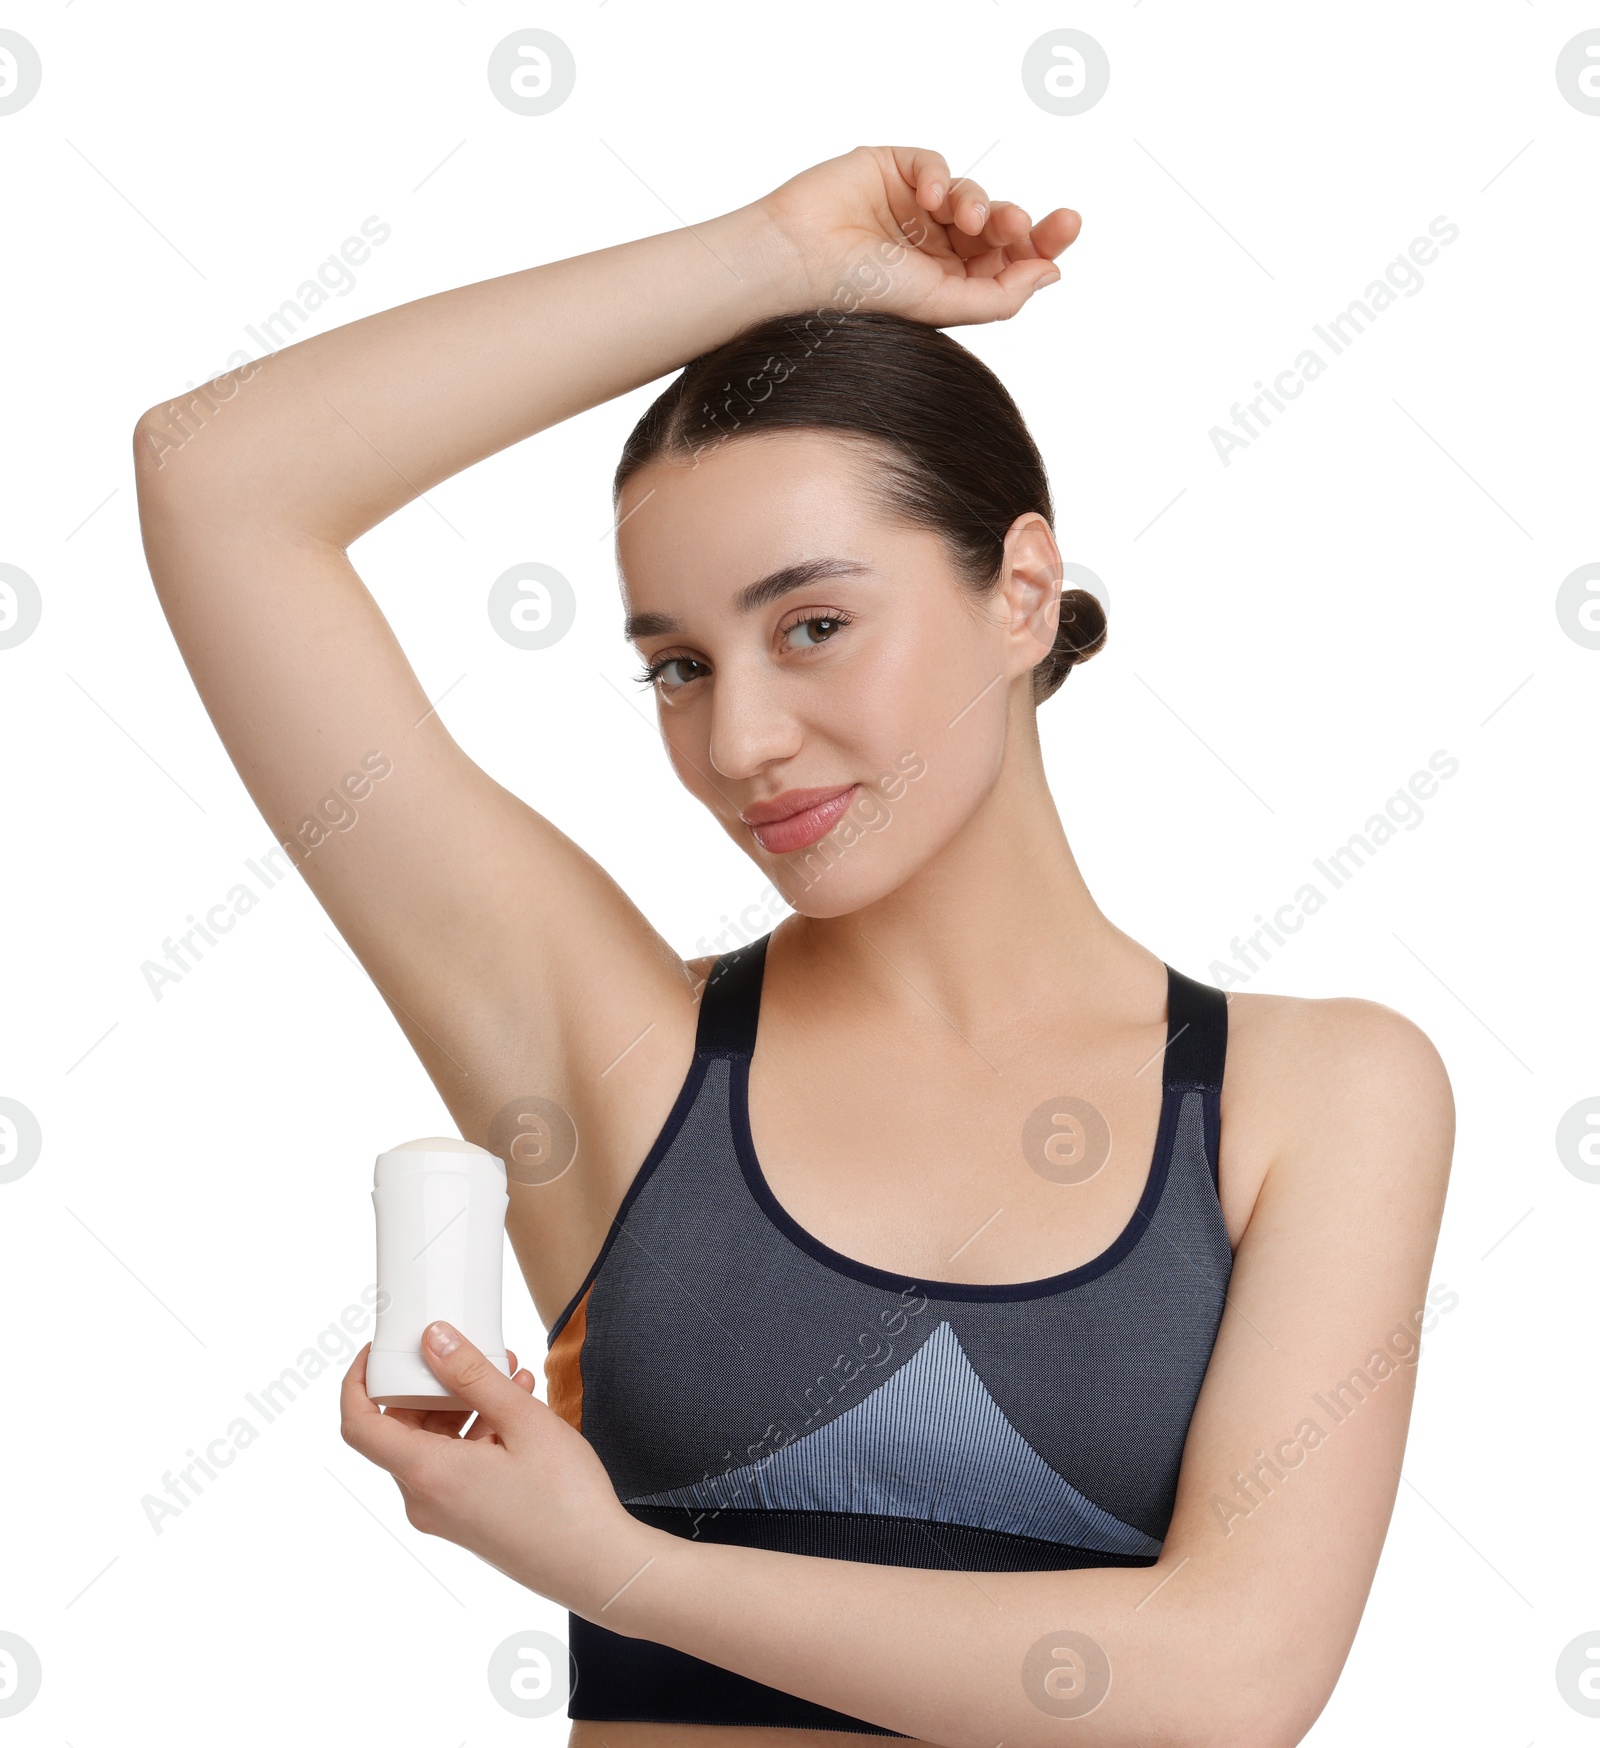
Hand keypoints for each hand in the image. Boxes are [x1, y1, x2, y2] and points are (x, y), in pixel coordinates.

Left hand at [339, 1322, 651, 1613]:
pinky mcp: (466, 1521)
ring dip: (461, 1405)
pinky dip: (475, 1433)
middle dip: (429, 1385)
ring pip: (432, 1446)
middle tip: (465, 1351)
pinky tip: (517, 1409)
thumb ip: (473, 1375)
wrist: (597, 1567)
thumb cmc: (564, 1499)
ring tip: (510, 1375)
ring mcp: (445, 1515)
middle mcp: (424, 1500)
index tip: (379, 1350)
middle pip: (400, 1431)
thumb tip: (433, 1338)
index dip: (357, 1382)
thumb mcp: (522, 1421)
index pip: (360, 1426)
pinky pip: (453, 1466)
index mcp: (427, 1475)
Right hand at [756, 144, 1080, 327]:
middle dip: (1018, 223)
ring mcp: (911, 208)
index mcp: (945, 285)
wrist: (798, 261)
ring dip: (979, 203)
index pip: (1003, 264)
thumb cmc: (858, 295)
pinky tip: (929, 196)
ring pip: (970, 195)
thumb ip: (1000, 296)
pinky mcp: (891, 170)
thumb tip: (1051, 273)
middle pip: (995, 228)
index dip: (1037, 246)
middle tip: (1025, 224)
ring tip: (969, 219)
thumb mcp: (940, 305)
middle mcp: (931, 247)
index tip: (1063, 232)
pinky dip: (941, 175)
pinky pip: (934, 163)